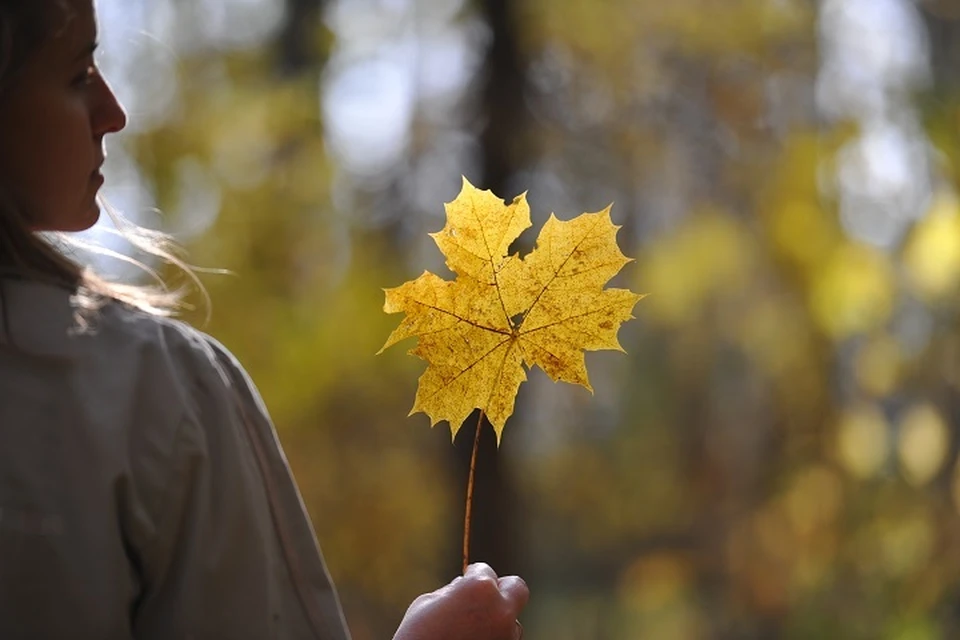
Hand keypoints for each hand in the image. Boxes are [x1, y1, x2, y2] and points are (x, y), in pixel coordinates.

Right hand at [393, 562, 528, 639]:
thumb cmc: (418, 635)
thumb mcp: (427, 603)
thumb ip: (452, 590)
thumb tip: (462, 585)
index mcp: (480, 588)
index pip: (485, 569)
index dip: (471, 575)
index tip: (465, 581)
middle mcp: (501, 609)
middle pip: (516, 587)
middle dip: (502, 588)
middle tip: (484, 597)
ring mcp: (507, 635)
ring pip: (512, 619)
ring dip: (497, 620)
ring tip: (470, 631)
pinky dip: (493, 638)